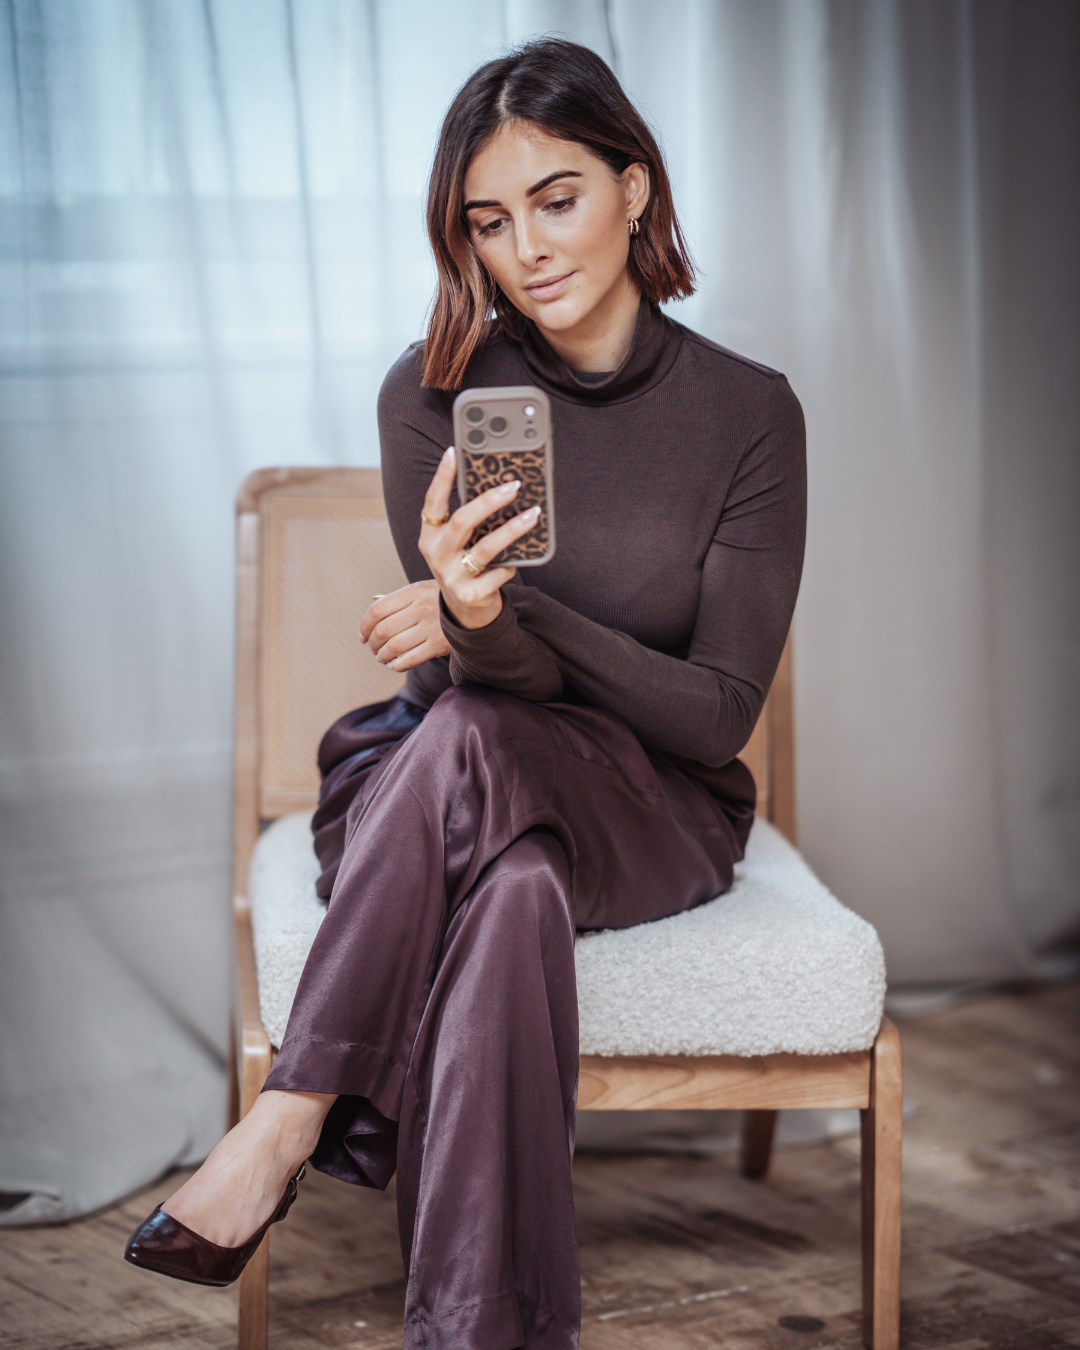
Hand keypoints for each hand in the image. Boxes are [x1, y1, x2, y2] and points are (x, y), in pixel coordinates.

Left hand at [360, 580, 449, 671]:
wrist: (476, 612)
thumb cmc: (444, 600)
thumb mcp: (423, 590)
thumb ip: (399, 597)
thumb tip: (374, 601)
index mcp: (414, 592)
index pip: (377, 610)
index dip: (364, 626)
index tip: (362, 636)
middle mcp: (421, 608)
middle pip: (383, 630)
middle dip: (372, 643)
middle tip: (372, 648)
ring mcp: (431, 627)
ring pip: (393, 647)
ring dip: (382, 656)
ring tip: (382, 657)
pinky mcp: (439, 645)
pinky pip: (409, 660)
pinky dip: (396, 665)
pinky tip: (394, 664)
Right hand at [418, 445, 540, 630]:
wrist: (465, 610)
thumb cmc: (465, 565)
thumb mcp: (458, 543)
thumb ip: (469, 520)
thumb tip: (500, 486)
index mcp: (430, 537)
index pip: (432, 503)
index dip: (442, 477)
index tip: (453, 452)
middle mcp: (437, 556)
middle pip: (461, 522)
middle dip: (489, 501)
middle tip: (513, 486)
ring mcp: (453, 577)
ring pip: (485, 548)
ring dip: (512, 529)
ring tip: (533, 514)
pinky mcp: (472, 595)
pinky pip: (499, 572)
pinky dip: (512, 563)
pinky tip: (521, 557)